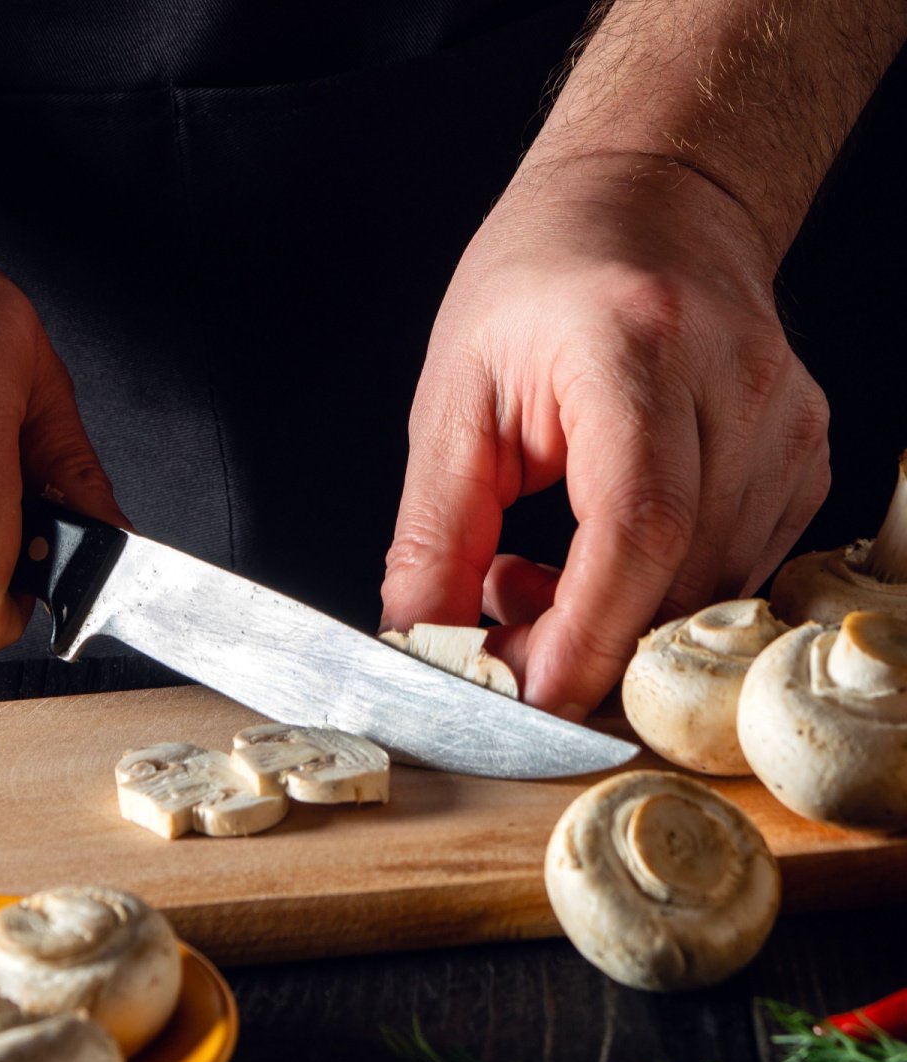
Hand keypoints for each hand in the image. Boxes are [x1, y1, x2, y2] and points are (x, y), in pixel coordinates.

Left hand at [380, 153, 829, 719]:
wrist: (648, 205)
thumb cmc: (539, 282)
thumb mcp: (455, 397)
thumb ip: (436, 531)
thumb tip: (422, 639)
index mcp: (635, 349)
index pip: (636, 526)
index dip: (585, 633)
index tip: (525, 695)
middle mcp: (736, 386)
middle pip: (679, 577)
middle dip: (582, 645)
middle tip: (494, 636)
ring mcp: (784, 426)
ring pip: (707, 591)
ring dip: (610, 619)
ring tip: (528, 570)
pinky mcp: (800, 460)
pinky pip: (728, 572)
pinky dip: (651, 593)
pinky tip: (591, 551)